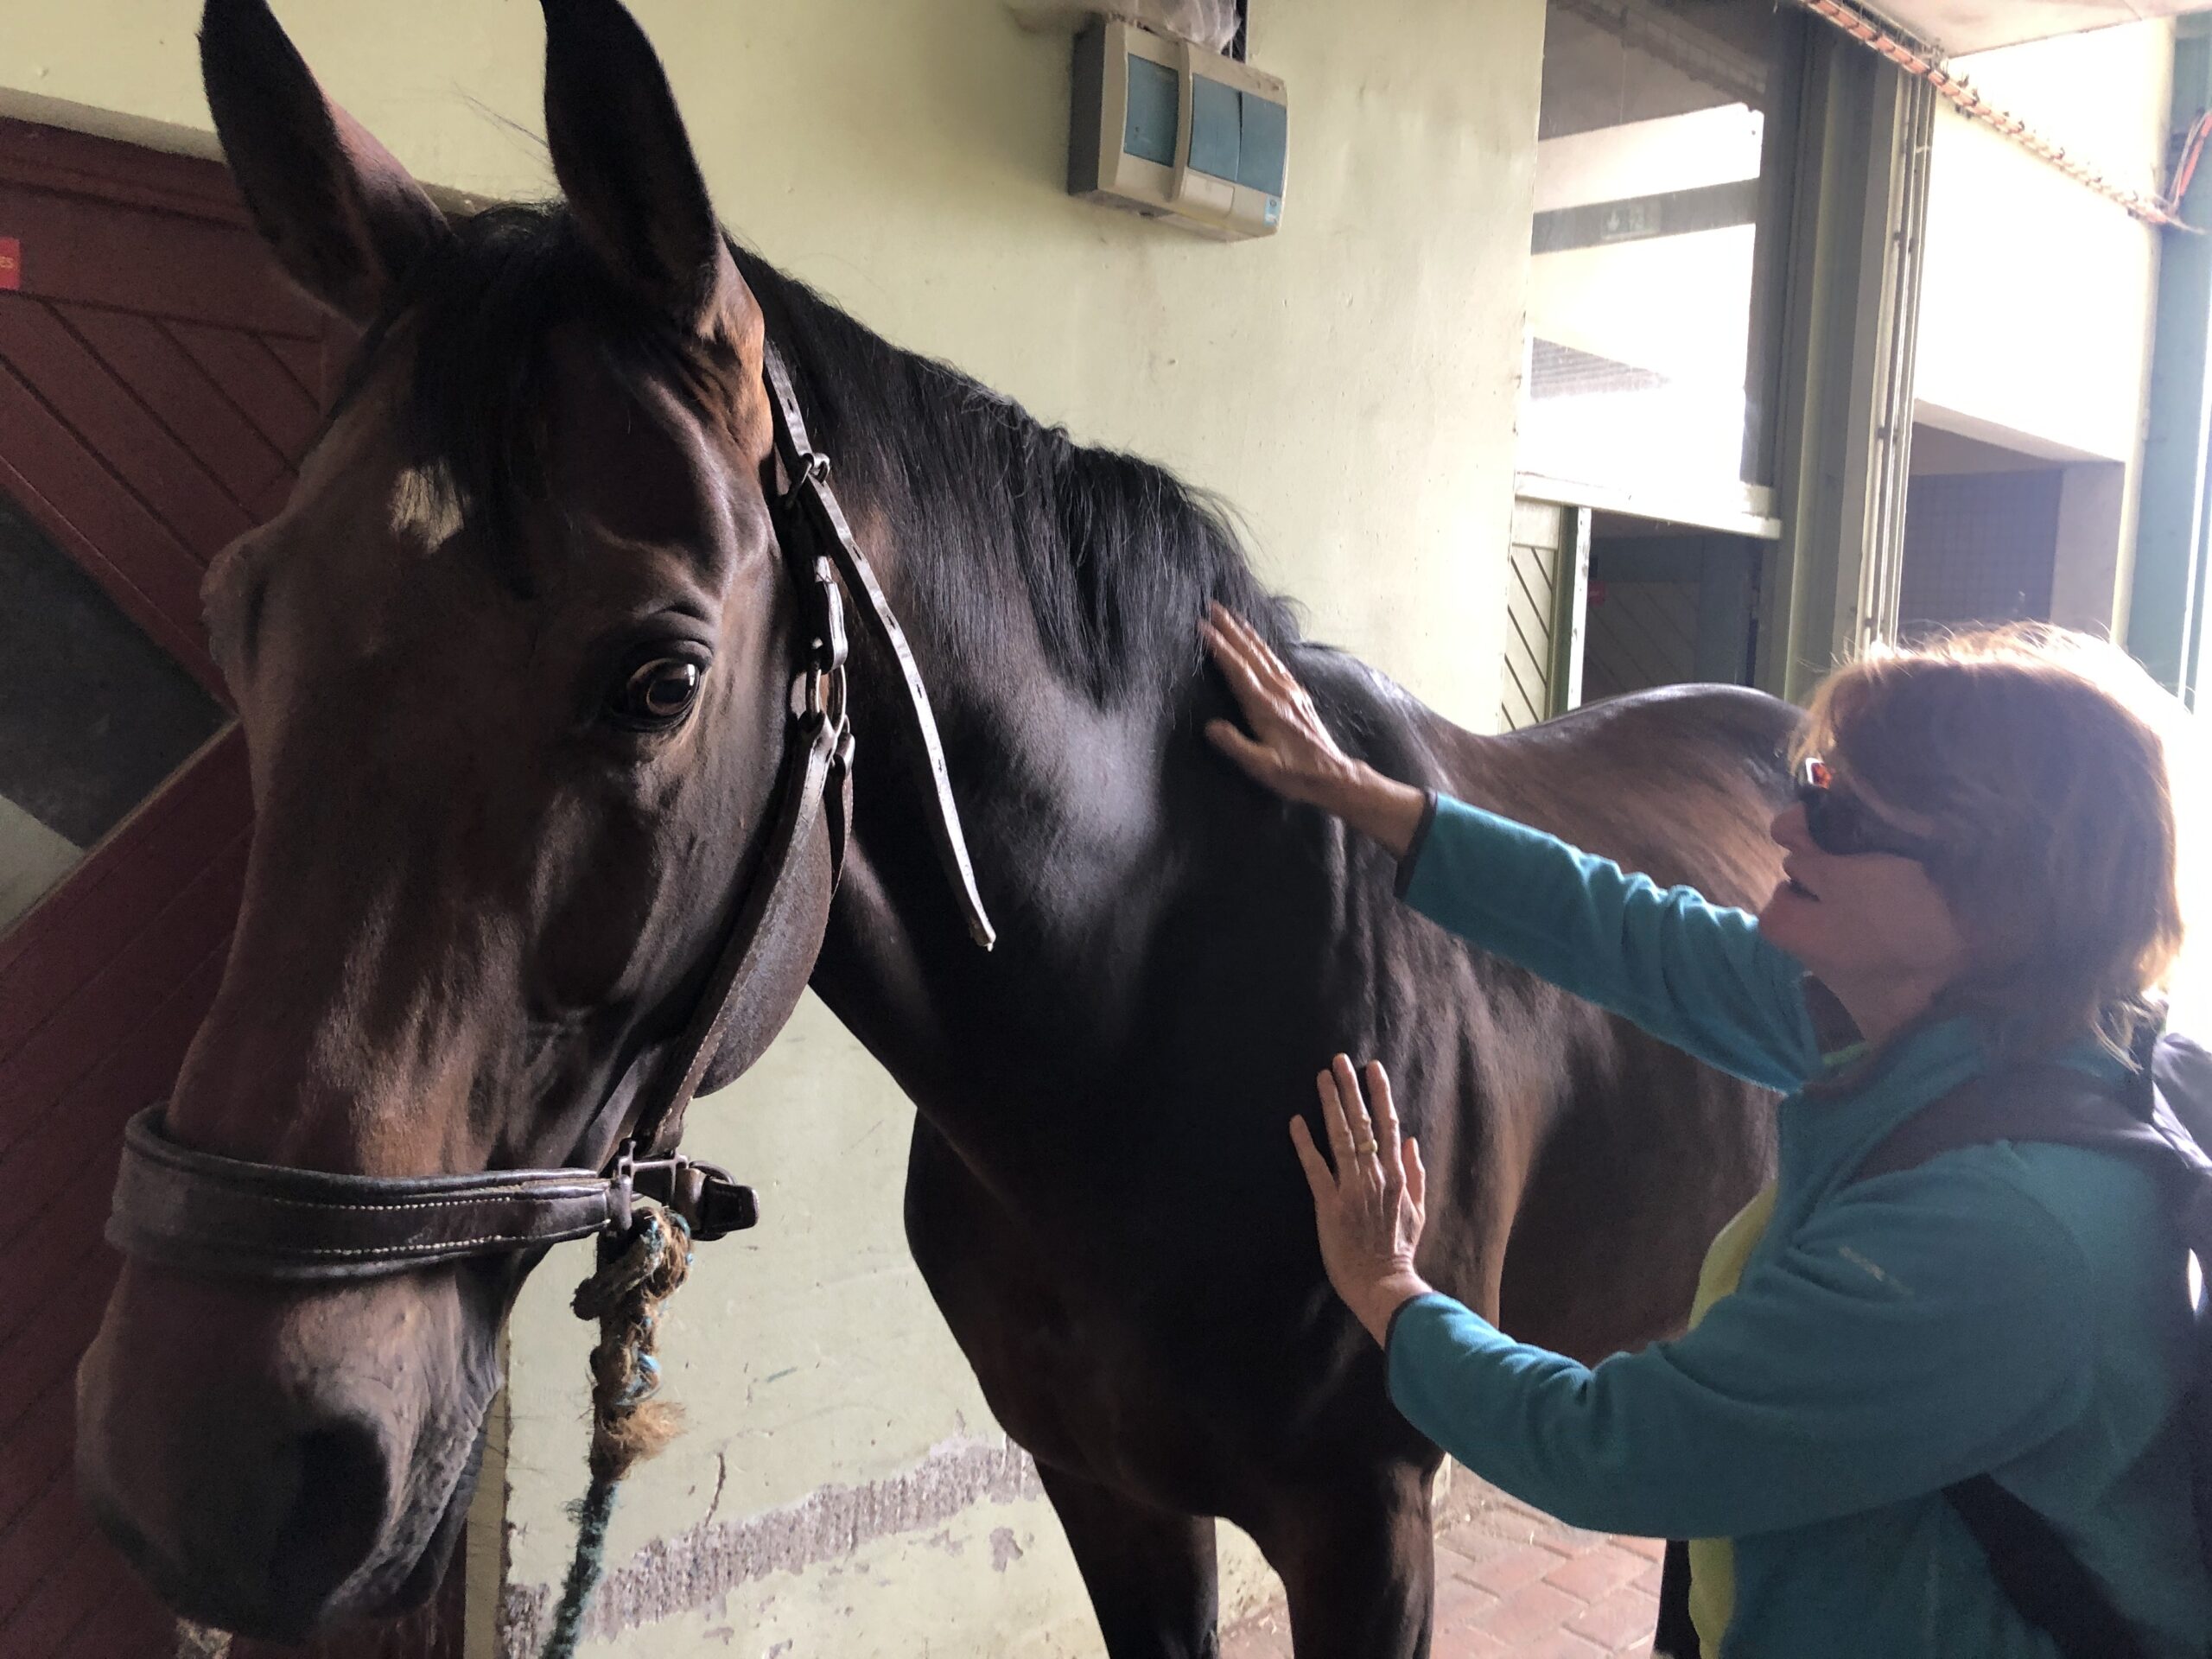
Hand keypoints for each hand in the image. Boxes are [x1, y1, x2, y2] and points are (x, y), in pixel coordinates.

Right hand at [1201, 605, 1427, 857]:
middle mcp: (1279, 693)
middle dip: (1231, 629)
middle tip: (1212, 606)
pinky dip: (1263, 648)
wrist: (1331, 775)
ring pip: (1265, 654)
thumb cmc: (1295, 774)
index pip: (1238, 670)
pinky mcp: (1299, 695)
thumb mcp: (1261, 767)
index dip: (1219, 647)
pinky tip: (1259, 644)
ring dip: (1247, 633)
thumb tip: (1211, 726)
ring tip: (1232, 615)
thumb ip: (1235, 745)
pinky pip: (1277, 663)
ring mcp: (1291, 691)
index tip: (1202, 627)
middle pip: (1251, 653)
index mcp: (1266, 707)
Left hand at [1290, 1054, 1431, 1344]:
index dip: (1380, 1094)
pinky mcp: (1329, 1205)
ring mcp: (1352, 1189)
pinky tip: (1295, 1121)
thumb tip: (1411, 1141)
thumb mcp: (1418, 1212)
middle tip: (1340, 1060)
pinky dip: (1305, 1143)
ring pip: (1341, 1137)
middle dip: (1351, 1088)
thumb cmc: (1399, 1251)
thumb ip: (1416, 1175)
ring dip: (1330, 1104)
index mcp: (1397, 1176)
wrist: (1384, 1284)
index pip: (1388, 1126)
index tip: (1373, 1068)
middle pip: (1363, 1123)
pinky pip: (1315, 1168)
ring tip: (1321, 1077)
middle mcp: (1376, 1176)